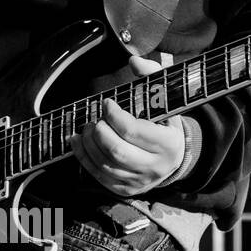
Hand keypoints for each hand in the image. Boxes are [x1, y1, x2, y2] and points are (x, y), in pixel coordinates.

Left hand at [70, 55, 184, 196]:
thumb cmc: (165, 123)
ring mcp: (139, 181)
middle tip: (95, 119)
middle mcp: (155, 166)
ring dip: (88, 143)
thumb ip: (153, 76)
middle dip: (98, 131)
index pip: (132, 130)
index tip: (107, 104)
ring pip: (105, 164)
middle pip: (116, 150)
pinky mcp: (124, 190)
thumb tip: (133, 61)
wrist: (174, 158)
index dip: (114, 115)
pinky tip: (77, 141)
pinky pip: (97, 175)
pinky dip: (82, 157)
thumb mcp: (166, 99)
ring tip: (87, 128)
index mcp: (168, 143)